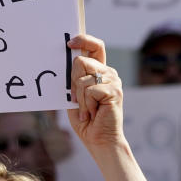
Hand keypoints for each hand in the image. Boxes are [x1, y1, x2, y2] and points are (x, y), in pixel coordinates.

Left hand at [66, 35, 124, 150]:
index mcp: (100, 72)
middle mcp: (108, 73)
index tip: (69, 43)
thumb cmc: (86, 120)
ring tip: (88, 110)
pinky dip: (86, 105)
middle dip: (73, 81)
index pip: (96, 47)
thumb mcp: (75, 96)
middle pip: (82, 61)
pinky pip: (90, 90)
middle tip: (77, 99)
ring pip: (83, 78)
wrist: (99, 140)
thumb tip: (66, 62)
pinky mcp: (114, 92)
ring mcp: (113, 82)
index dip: (84, 40)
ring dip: (80, 98)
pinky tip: (93, 113)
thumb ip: (74, 79)